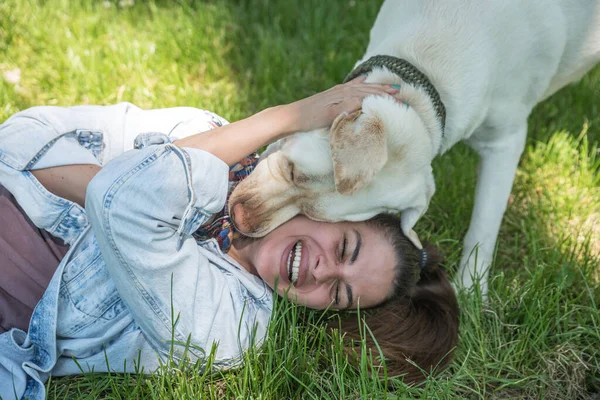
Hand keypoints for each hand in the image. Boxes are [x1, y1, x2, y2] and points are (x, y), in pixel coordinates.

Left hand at [283, 77, 398, 132]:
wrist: (291, 117)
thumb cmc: (310, 119)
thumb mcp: (330, 115)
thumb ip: (347, 107)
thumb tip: (365, 100)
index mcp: (345, 96)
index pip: (370, 95)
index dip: (386, 98)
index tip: (401, 100)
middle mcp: (343, 90)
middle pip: (369, 89)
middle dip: (386, 91)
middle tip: (402, 93)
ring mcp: (338, 91)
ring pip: (363, 87)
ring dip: (378, 87)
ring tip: (391, 86)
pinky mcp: (333, 93)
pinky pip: (352, 85)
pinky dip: (362, 82)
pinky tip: (366, 78)